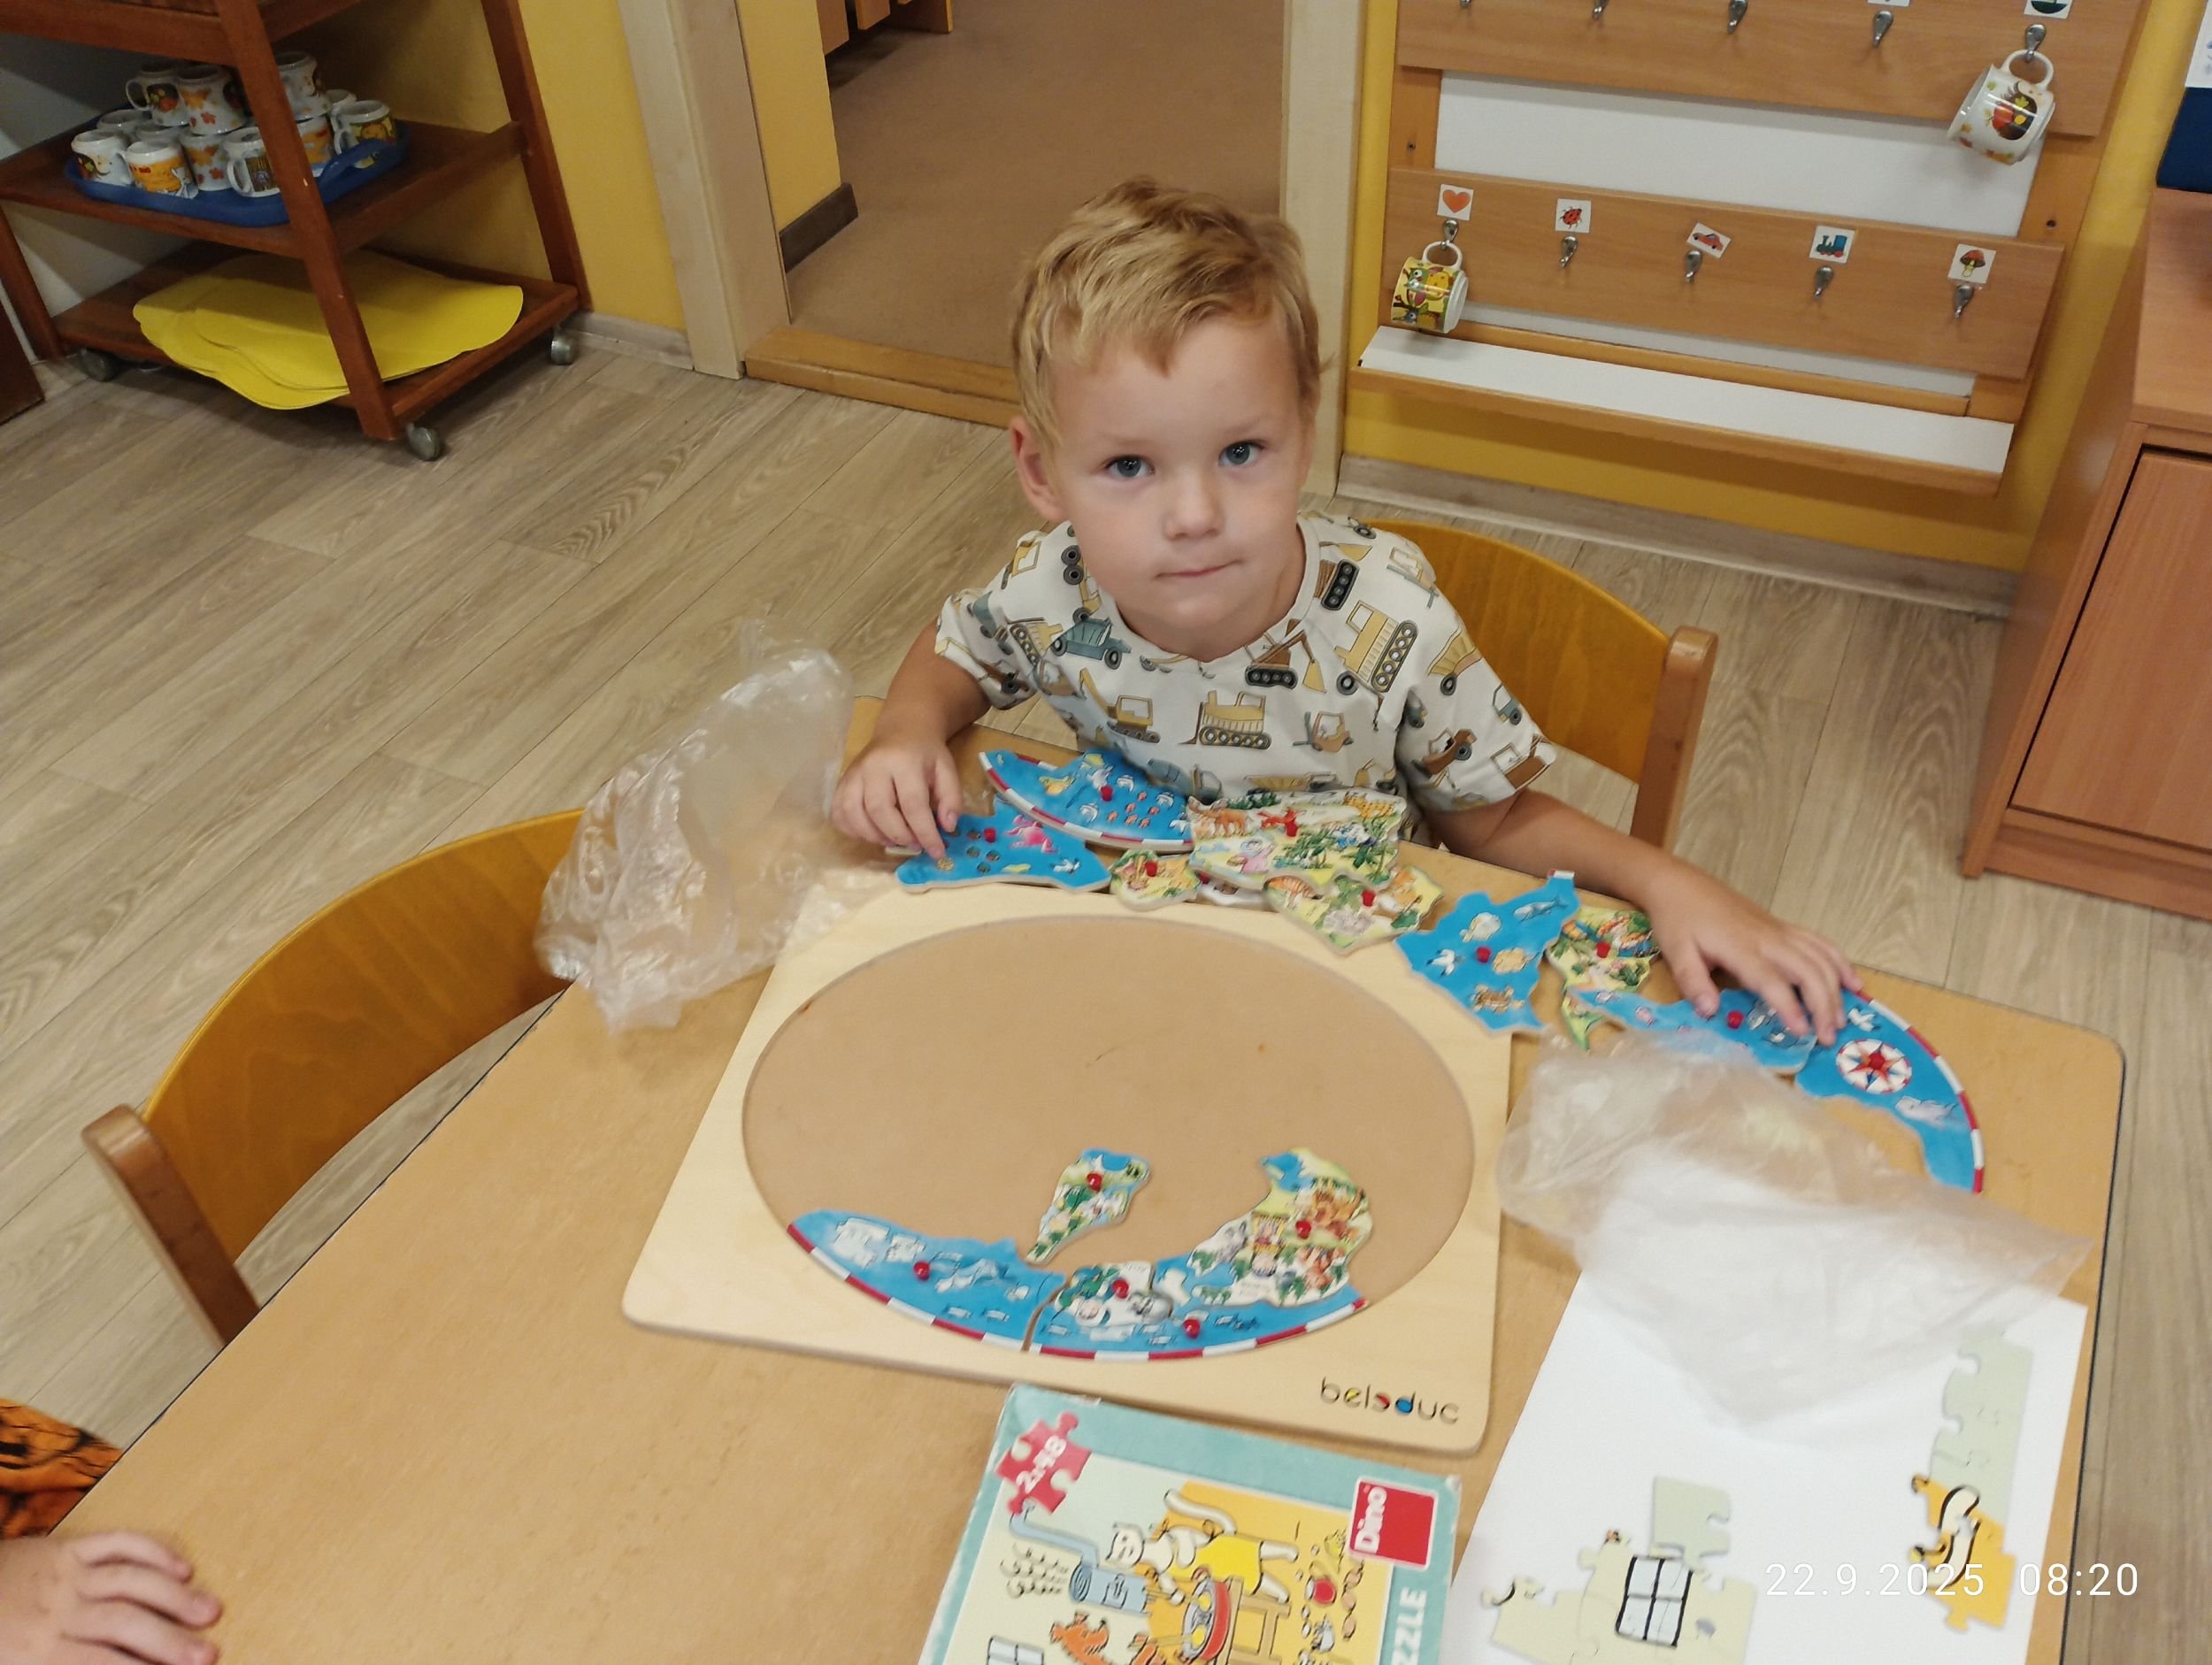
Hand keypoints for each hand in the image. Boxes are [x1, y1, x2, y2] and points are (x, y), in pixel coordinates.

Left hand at [0, 1534, 219, 1664]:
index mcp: (36, 1651)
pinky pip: (117, 1542)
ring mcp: (66, 1574)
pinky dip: (153, 1551)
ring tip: (210, 1611)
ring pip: (129, 1581)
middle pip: (123, 1623)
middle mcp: (58, 1611)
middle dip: (169, 1640)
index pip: (101, 1663)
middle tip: (209, 1655)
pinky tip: (181, 1568)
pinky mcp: (67, 1547)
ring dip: (173, 1597)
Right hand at [832, 728, 962, 856]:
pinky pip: (838, 812)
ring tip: (893, 841)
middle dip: (898, 835)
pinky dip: (851, 830)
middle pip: (879, 810)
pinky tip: (871, 833)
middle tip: (914, 845)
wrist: (901, 729)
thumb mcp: (947, 770)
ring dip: (873, 836)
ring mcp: (853, 773)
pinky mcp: (842, 781)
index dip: (925, 833)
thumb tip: (947, 828)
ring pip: (852, 812)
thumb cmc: (925, 753)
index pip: (912, 804)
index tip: (937, 852)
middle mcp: (873, 766)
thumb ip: (951, 798)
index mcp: (903, 762)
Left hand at [1642, 866, 1861, 1045]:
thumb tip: (1710, 1012)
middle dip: (1823, 1005)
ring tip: (1842, 1020)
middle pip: (1808, 970)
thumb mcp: (1677, 953)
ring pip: (1820, 958)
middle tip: (1828, 1038)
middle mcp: (1767, 938)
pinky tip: (1853, 983)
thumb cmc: (1678, 921)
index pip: (1772, 981)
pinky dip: (1840, 962)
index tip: (1802, 1033)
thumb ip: (1693, 983)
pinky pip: (1819, 942)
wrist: (1681, 884)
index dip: (1789, 1007)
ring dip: (1836, 989)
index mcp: (1740, 947)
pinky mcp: (1783, 926)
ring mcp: (1779, 930)